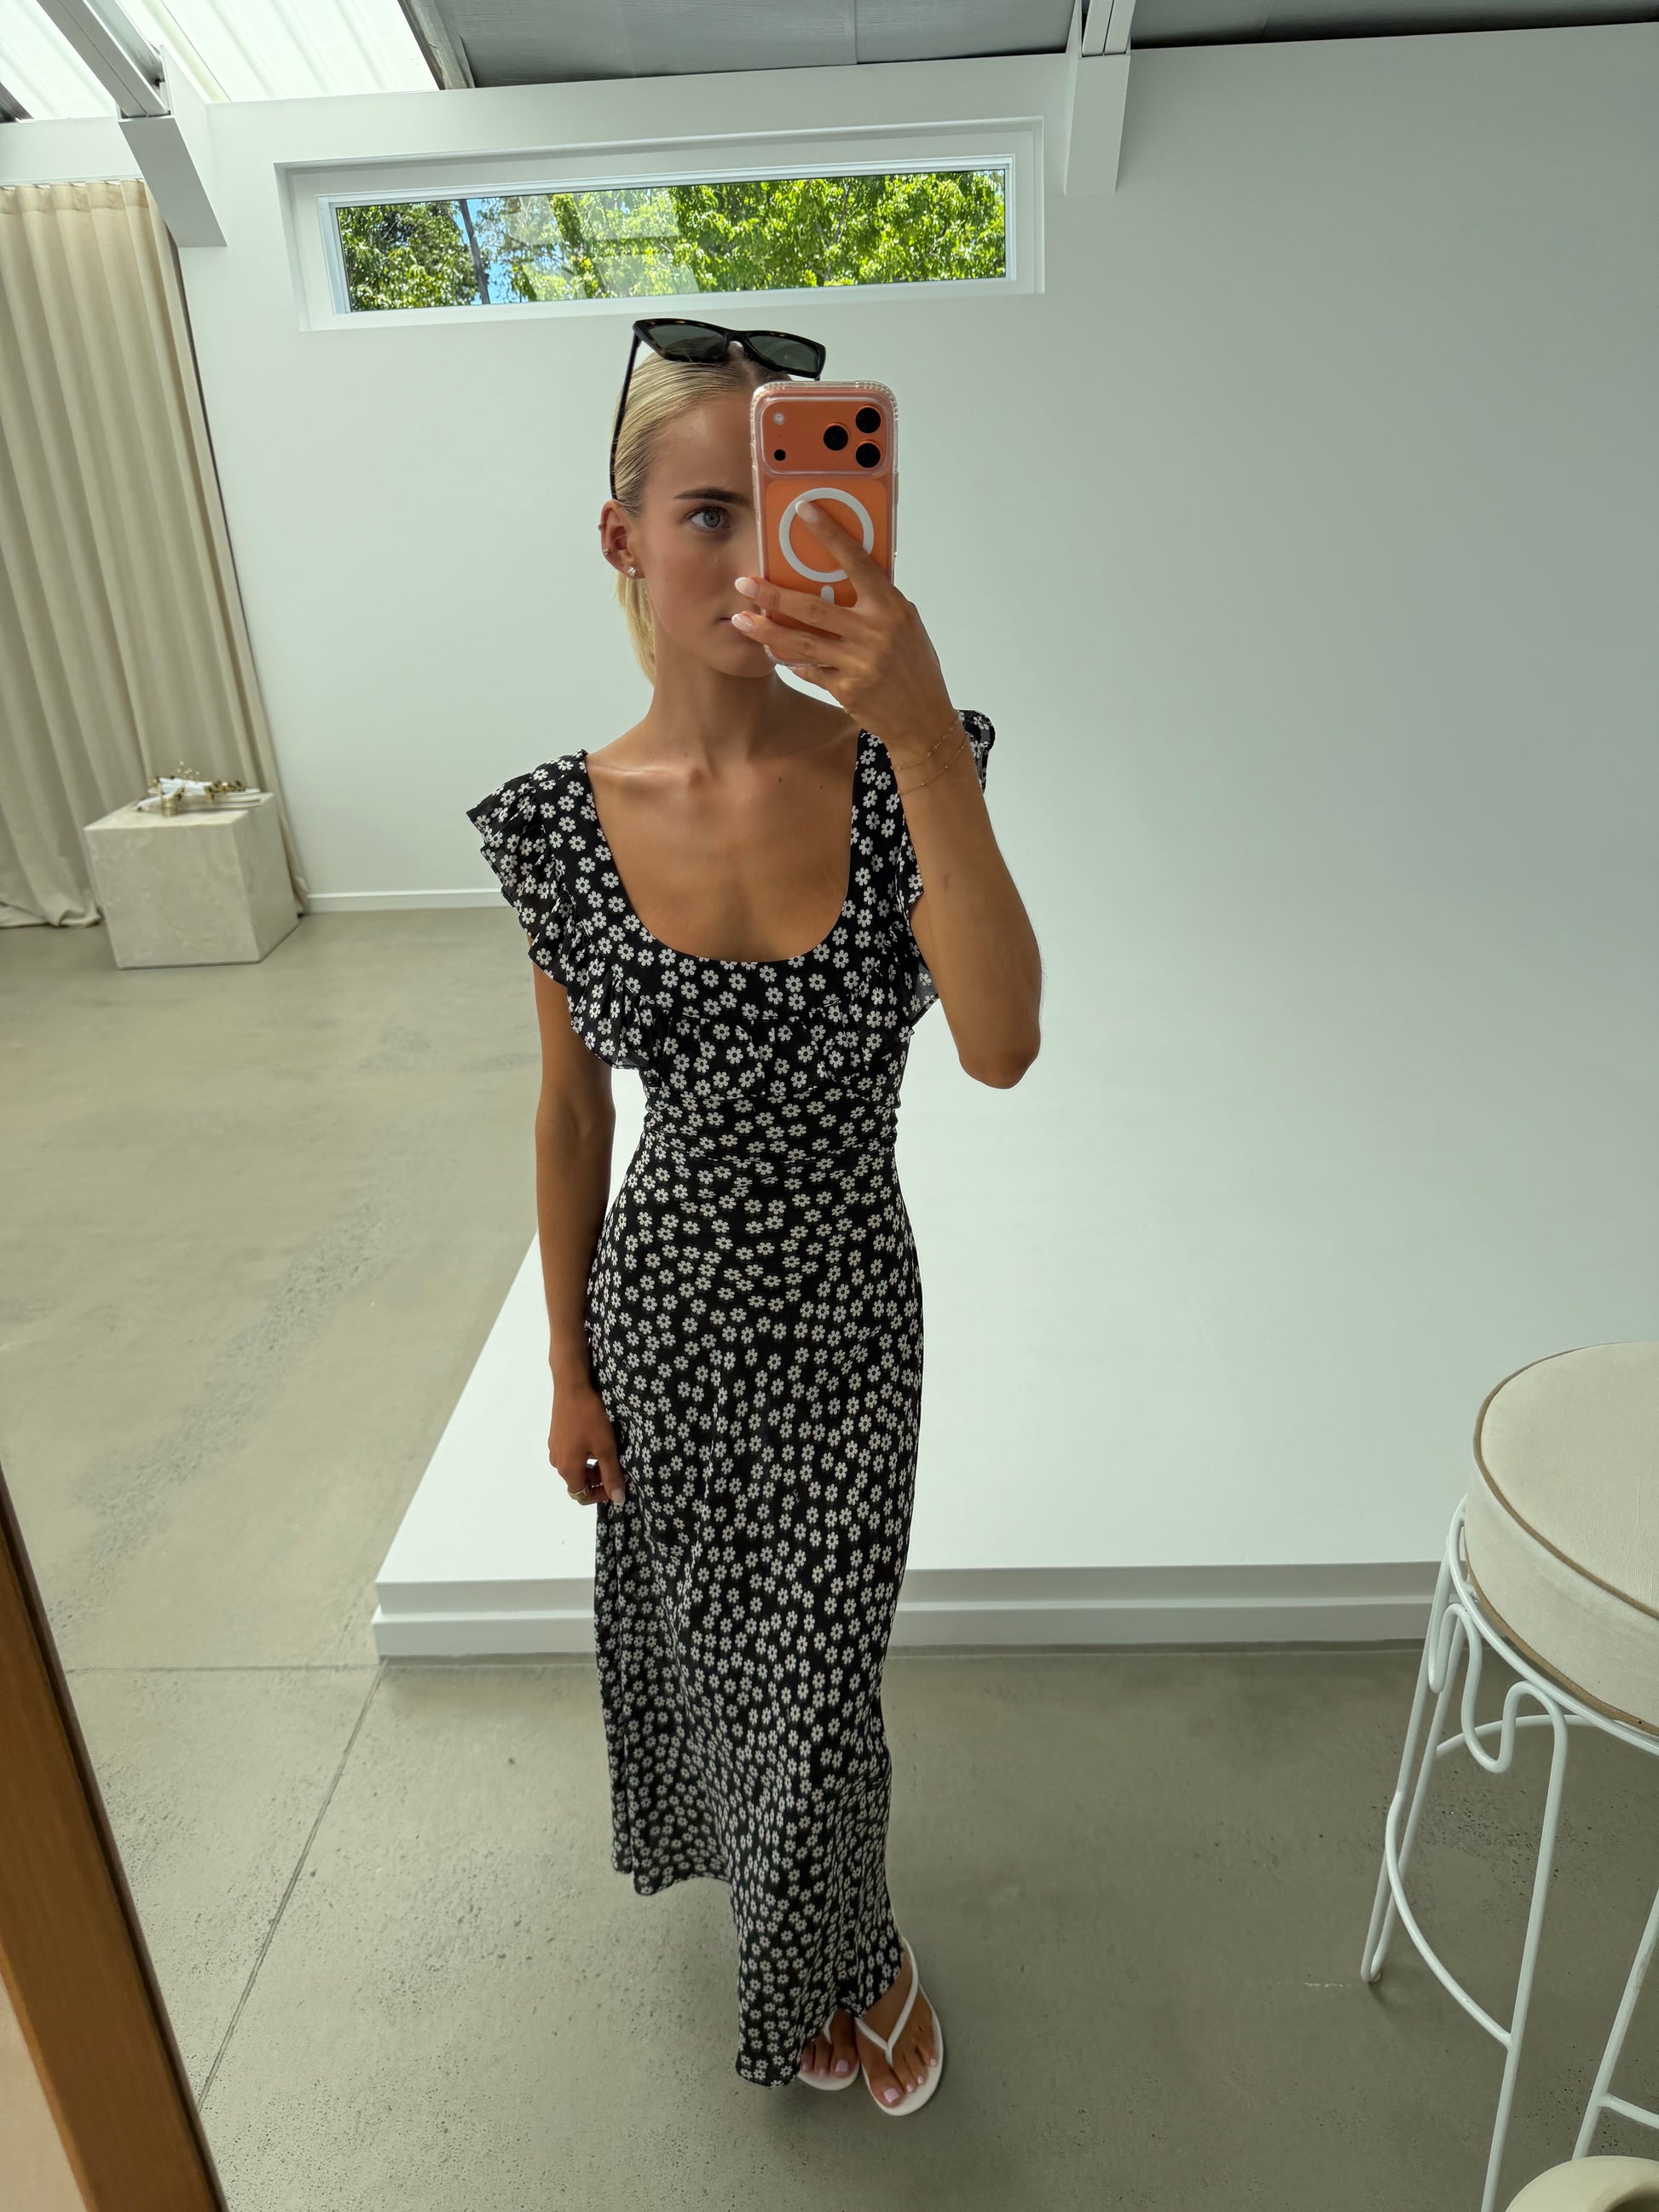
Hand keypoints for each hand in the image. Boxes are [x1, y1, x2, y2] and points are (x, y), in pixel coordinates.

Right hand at [549, 1378, 626, 1506]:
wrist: (572, 1386)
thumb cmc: (590, 1418)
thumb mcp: (606, 1447)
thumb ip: (611, 1475)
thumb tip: (618, 1500)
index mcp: (567, 1468)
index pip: (582, 1495)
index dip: (601, 1494)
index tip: (618, 1483)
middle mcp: (557, 1461)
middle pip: (578, 1481)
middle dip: (599, 1479)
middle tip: (618, 1465)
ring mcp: (555, 1447)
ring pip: (575, 1466)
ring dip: (592, 1465)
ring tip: (609, 1451)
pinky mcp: (556, 1435)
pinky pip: (571, 1453)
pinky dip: (585, 1453)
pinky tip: (597, 1438)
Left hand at [730, 501, 956, 760]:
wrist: (924, 720)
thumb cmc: (915, 666)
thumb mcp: (905, 625)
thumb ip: (876, 603)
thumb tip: (839, 577)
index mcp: (891, 607)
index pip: (856, 561)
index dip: (830, 534)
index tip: (803, 510)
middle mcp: (874, 632)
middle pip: (813, 607)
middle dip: (773, 595)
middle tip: (743, 583)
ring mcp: (859, 663)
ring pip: (801, 642)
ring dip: (766, 630)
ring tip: (740, 619)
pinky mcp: (847, 690)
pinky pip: (810, 669)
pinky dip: (791, 660)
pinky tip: (773, 650)